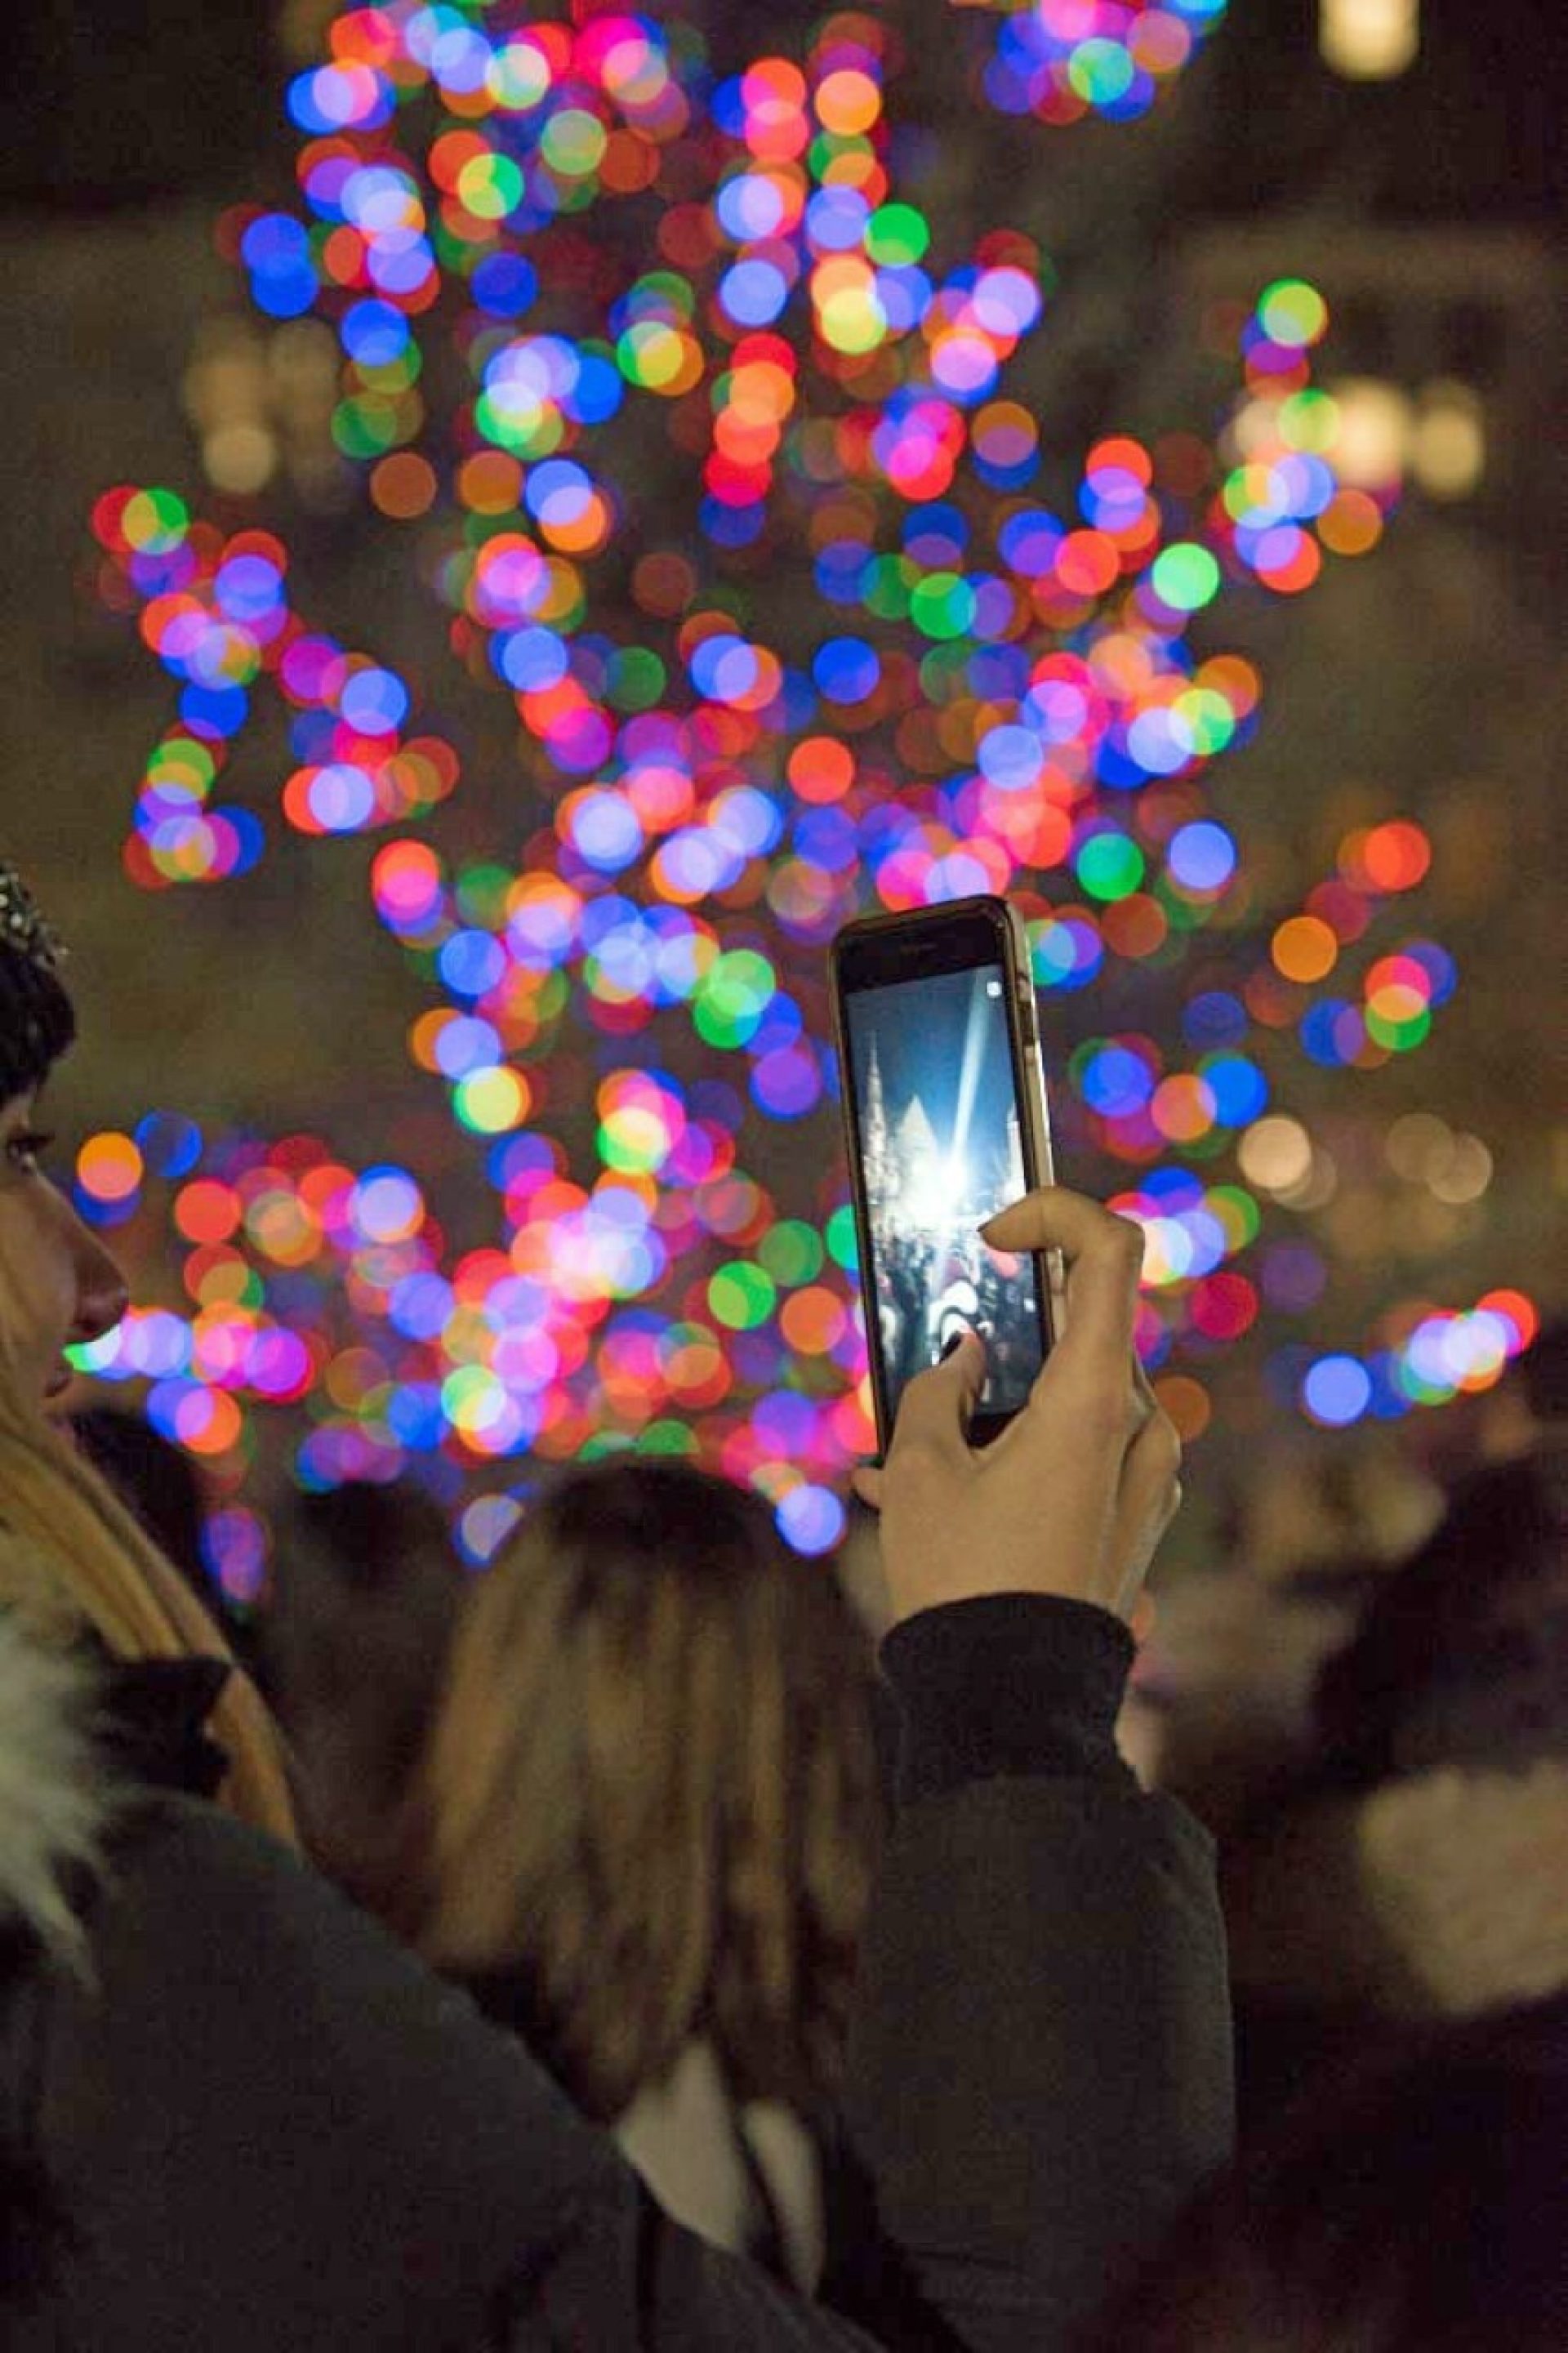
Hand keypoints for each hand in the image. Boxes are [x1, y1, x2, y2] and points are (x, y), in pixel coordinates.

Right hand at [852, 1187, 1180, 1627]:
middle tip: (927, 1366)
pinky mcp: (1139, 1523)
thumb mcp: (919, 1472)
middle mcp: (1144, 1431)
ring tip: (904, 1459)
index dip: (1054, 1214)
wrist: (1014, 1709)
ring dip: (1000, 1409)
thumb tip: (964, 1356)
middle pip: (1080, 1336)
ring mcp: (1150, 1481)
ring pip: (1076, 1401)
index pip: (1110, 1252)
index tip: (996, 1234)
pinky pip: (1085, 1458)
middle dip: (1001, 1343)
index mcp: (1099, 1400)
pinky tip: (943, 1500)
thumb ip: (937, 1390)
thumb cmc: (965, 1583)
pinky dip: (1020, 1457)